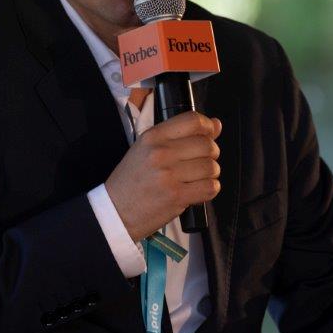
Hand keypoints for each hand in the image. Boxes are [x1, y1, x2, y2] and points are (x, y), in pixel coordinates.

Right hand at [105, 111, 221, 240]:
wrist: (115, 211)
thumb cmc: (132, 180)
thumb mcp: (147, 149)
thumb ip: (180, 135)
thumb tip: (216, 125)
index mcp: (153, 137)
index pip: (193, 121)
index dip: (208, 127)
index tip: (210, 134)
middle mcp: (161, 152)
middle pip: (207, 145)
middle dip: (211, 154)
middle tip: (200, 162)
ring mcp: (169, 175)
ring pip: (211, 167)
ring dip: (210, 174)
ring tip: (197, 178)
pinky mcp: (177, 196)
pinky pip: (210, 187)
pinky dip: (209, 189)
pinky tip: (197, 190)